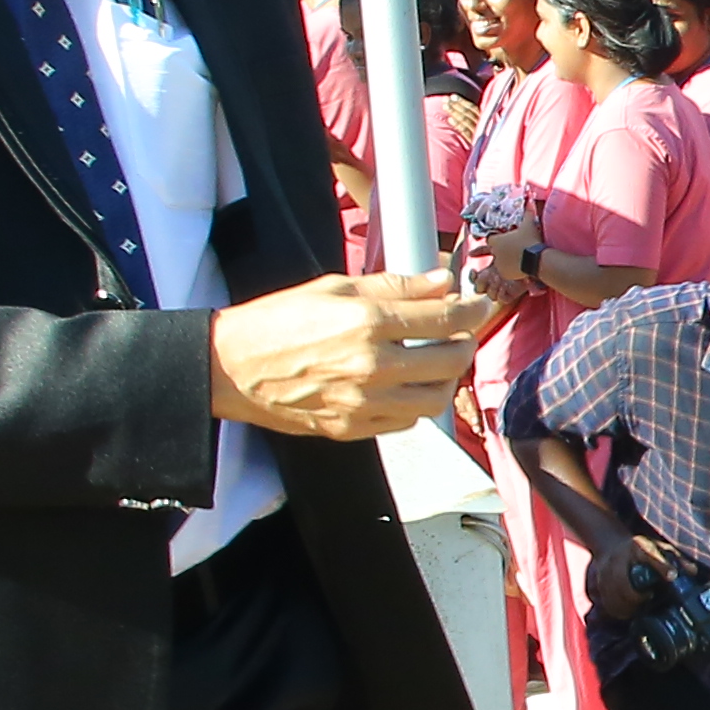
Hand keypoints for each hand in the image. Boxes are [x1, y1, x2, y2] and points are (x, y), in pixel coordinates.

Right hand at [213, 273, 489, 441]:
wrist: (231, 367)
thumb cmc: (276, 321)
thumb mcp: (334, 288)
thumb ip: (394, 286)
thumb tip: (441, 281)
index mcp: (367, 322)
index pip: (445, 317)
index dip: (471, 309)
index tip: (478, 303)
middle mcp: (371, 366)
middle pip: (449, 361)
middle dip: (465, 343)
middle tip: (460, 332)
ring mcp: (363, 403)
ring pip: (434, 399)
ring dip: (444, 379)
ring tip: (435, 360)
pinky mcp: (352, 428)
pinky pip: (405, 422)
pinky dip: (414, 403)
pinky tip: (404, 384)